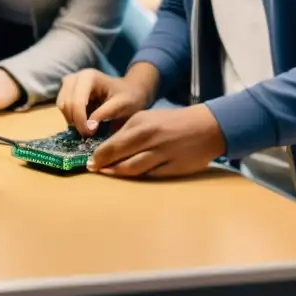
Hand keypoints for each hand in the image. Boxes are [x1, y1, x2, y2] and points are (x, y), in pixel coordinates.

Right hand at [57, 68, 153, 134]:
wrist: (129, 90)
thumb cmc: (128, 97)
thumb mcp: (122, 105)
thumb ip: (104, 114)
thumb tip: (88, 128)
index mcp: (88, 77)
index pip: (76, 102)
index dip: (80, 120)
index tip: (90, 134)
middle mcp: (75, 77)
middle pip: (66, 104)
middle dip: (76, 122)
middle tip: (89, 134)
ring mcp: (68, 83)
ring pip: (61, 106)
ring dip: (72, 120)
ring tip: (88, 127)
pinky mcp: (66, 90)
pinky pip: (62, 107)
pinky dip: (71, 117)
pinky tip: (84, 121)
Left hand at [88, 105, 226, 177]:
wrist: (206, 127)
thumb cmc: (170, 122)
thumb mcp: (146, 118)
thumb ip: (127, 132)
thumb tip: (106, 148)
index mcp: (141, 124)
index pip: (113, 143)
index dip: (99, 155)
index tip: (89, 162)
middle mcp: (150, 138)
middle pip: (120, 157)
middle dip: (103, 165)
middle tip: (93, 170)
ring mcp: (162, 154)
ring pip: (133, 169)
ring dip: (117, 173)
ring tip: (107, 174)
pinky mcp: (174, 168)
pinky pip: (150, 176)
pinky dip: (137, 177)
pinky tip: (129, 177)